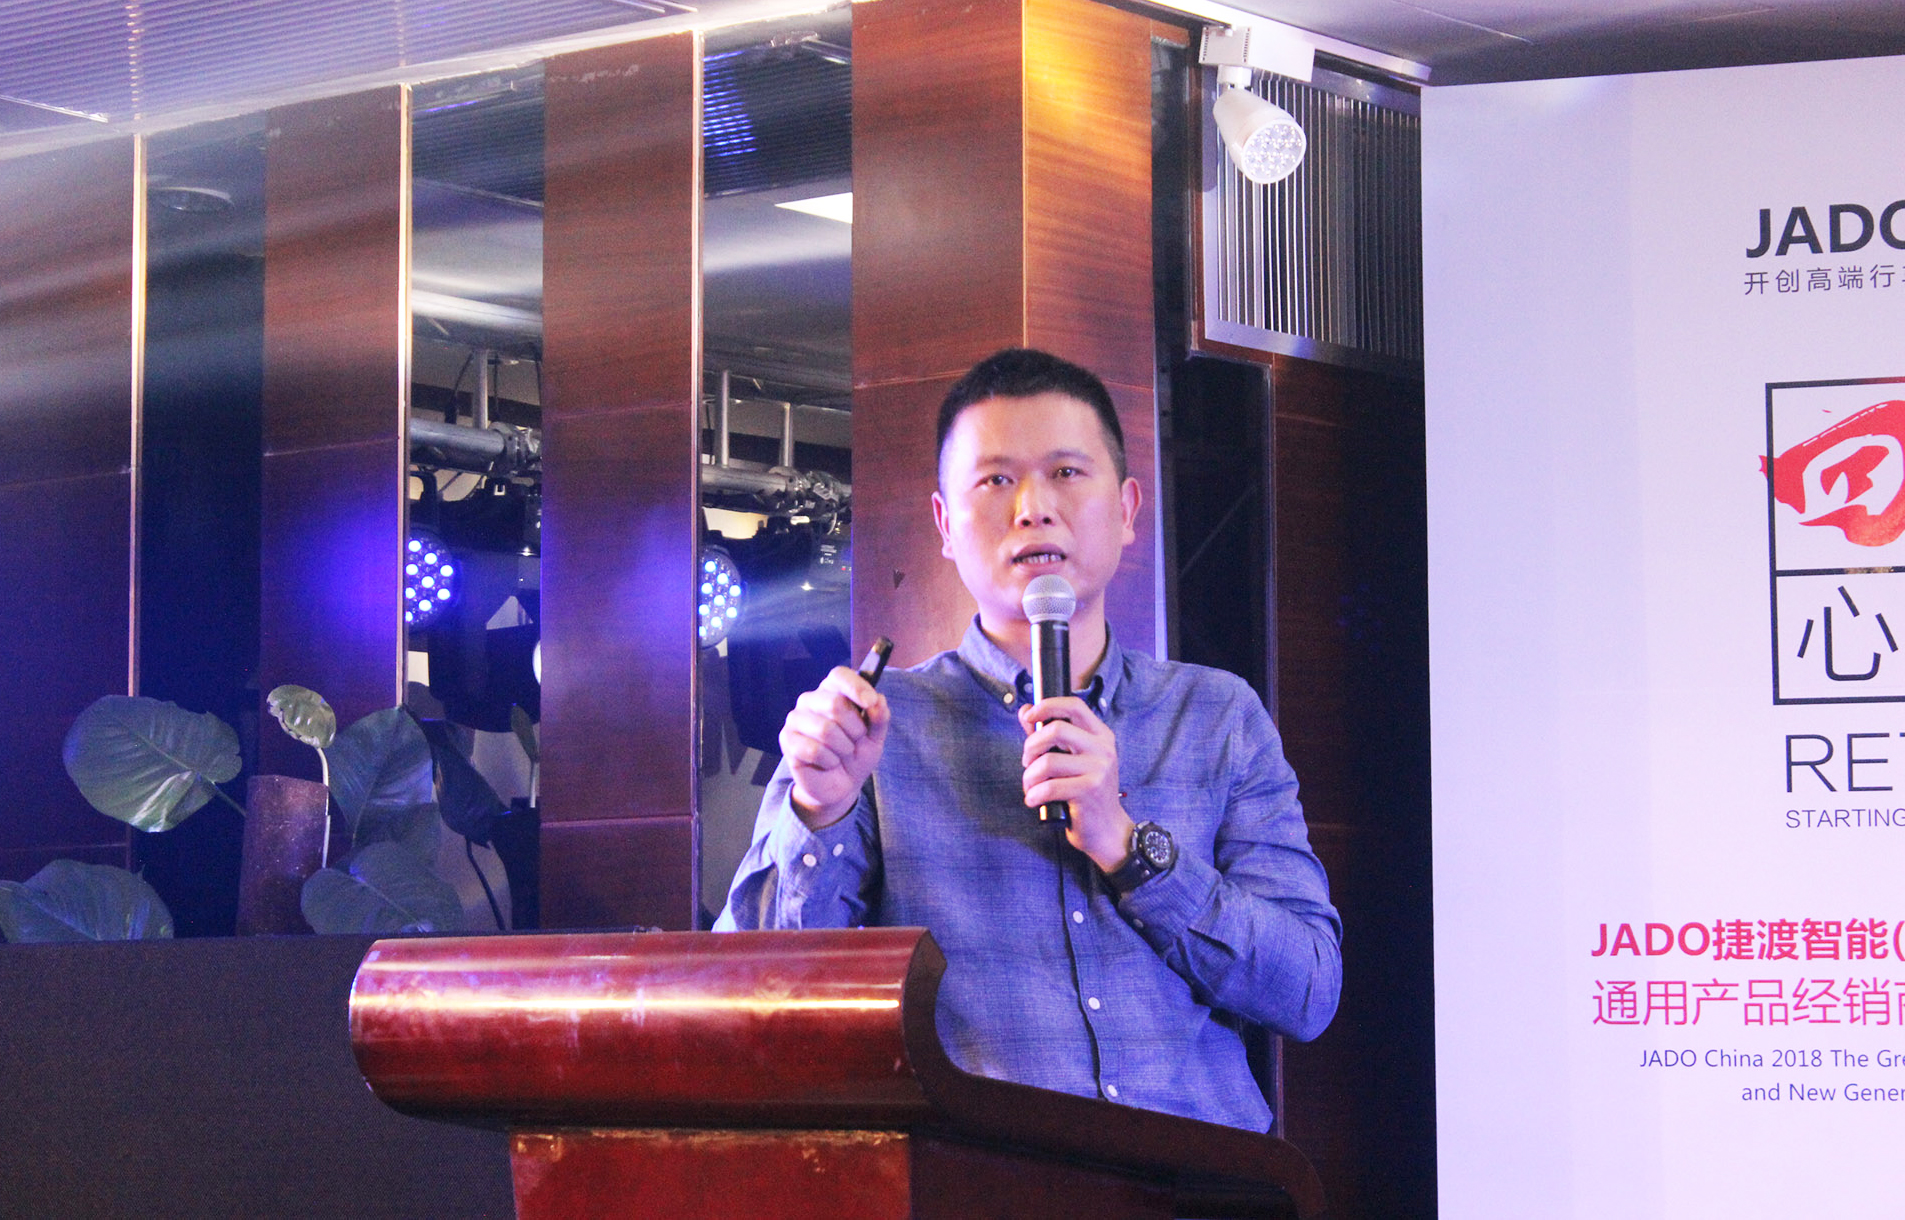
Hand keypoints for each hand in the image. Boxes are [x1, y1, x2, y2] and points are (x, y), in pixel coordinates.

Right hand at [781, 666, 889, 828]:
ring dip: (843, 748)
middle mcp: (810, 700)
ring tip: (842, 753)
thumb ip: (879, 717)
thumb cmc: (856, 753)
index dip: (856, 687)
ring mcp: (795, 719)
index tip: (870, 703)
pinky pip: (813, 750)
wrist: (841, 784)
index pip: (839, 675)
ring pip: (825, 730)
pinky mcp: (787, 740)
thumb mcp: (875, 737)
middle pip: (835, 703)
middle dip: (855, 729)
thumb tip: (878, 700)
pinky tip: (829, 763)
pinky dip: (829, 761)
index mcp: (832, 691)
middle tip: (856, 740)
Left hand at [1018, 696, 1133, 870]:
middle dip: (1031, 746)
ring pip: (1047, 761)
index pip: (1074, 706)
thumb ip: (1049, 736)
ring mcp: (1098, 770)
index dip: (1048, 705)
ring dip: (1029, 777)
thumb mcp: (1073, 760)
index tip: (1029, 716)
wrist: (1107, 830)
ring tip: (1031, 787)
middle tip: (1028, 763)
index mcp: (1101, 736)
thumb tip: (1025, 710)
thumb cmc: (1086, 794)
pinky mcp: (1089, 791)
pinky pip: (1049, 786)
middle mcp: (1103, 749)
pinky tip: (1034, 800)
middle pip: (1056, 729)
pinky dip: (1034, 795)